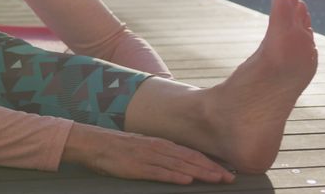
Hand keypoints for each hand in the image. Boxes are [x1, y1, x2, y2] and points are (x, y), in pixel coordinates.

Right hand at [63, 124, 233, 183]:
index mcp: (161, 143)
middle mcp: (159, 148)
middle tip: (230, 178)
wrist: (94, 143)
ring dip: (200, 173)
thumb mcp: (143, 146)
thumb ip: (160, 153)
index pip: (191, 153)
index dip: (209, 162)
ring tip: (217, 179)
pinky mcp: (138, 167)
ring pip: (180, 166)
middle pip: (190, 159)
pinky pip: (159, 173)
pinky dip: (174, 177)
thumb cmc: (118, 147)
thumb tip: (178, 163)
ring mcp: (149, 157)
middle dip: (212, 169)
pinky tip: (187, 181)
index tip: (225, 171)